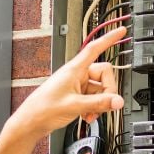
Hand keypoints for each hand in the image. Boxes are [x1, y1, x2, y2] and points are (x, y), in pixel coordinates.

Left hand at [12, 27, 126, 139]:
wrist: (31, 121)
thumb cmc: (44, 108)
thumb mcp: (75, 106)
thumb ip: (99, 103)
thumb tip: (118, 101)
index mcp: (74, 69)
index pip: (95, 48)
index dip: (109, 39)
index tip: (121, 32)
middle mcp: (77, 75)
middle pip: (104, 75)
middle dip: (107, 91)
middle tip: (104, 104)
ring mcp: (77, 85)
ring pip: (100, 89)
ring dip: (100, 103)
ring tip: (91, 114)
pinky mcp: (77, 95)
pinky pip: (94, 97)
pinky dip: (95, 107)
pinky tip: (88, 116)